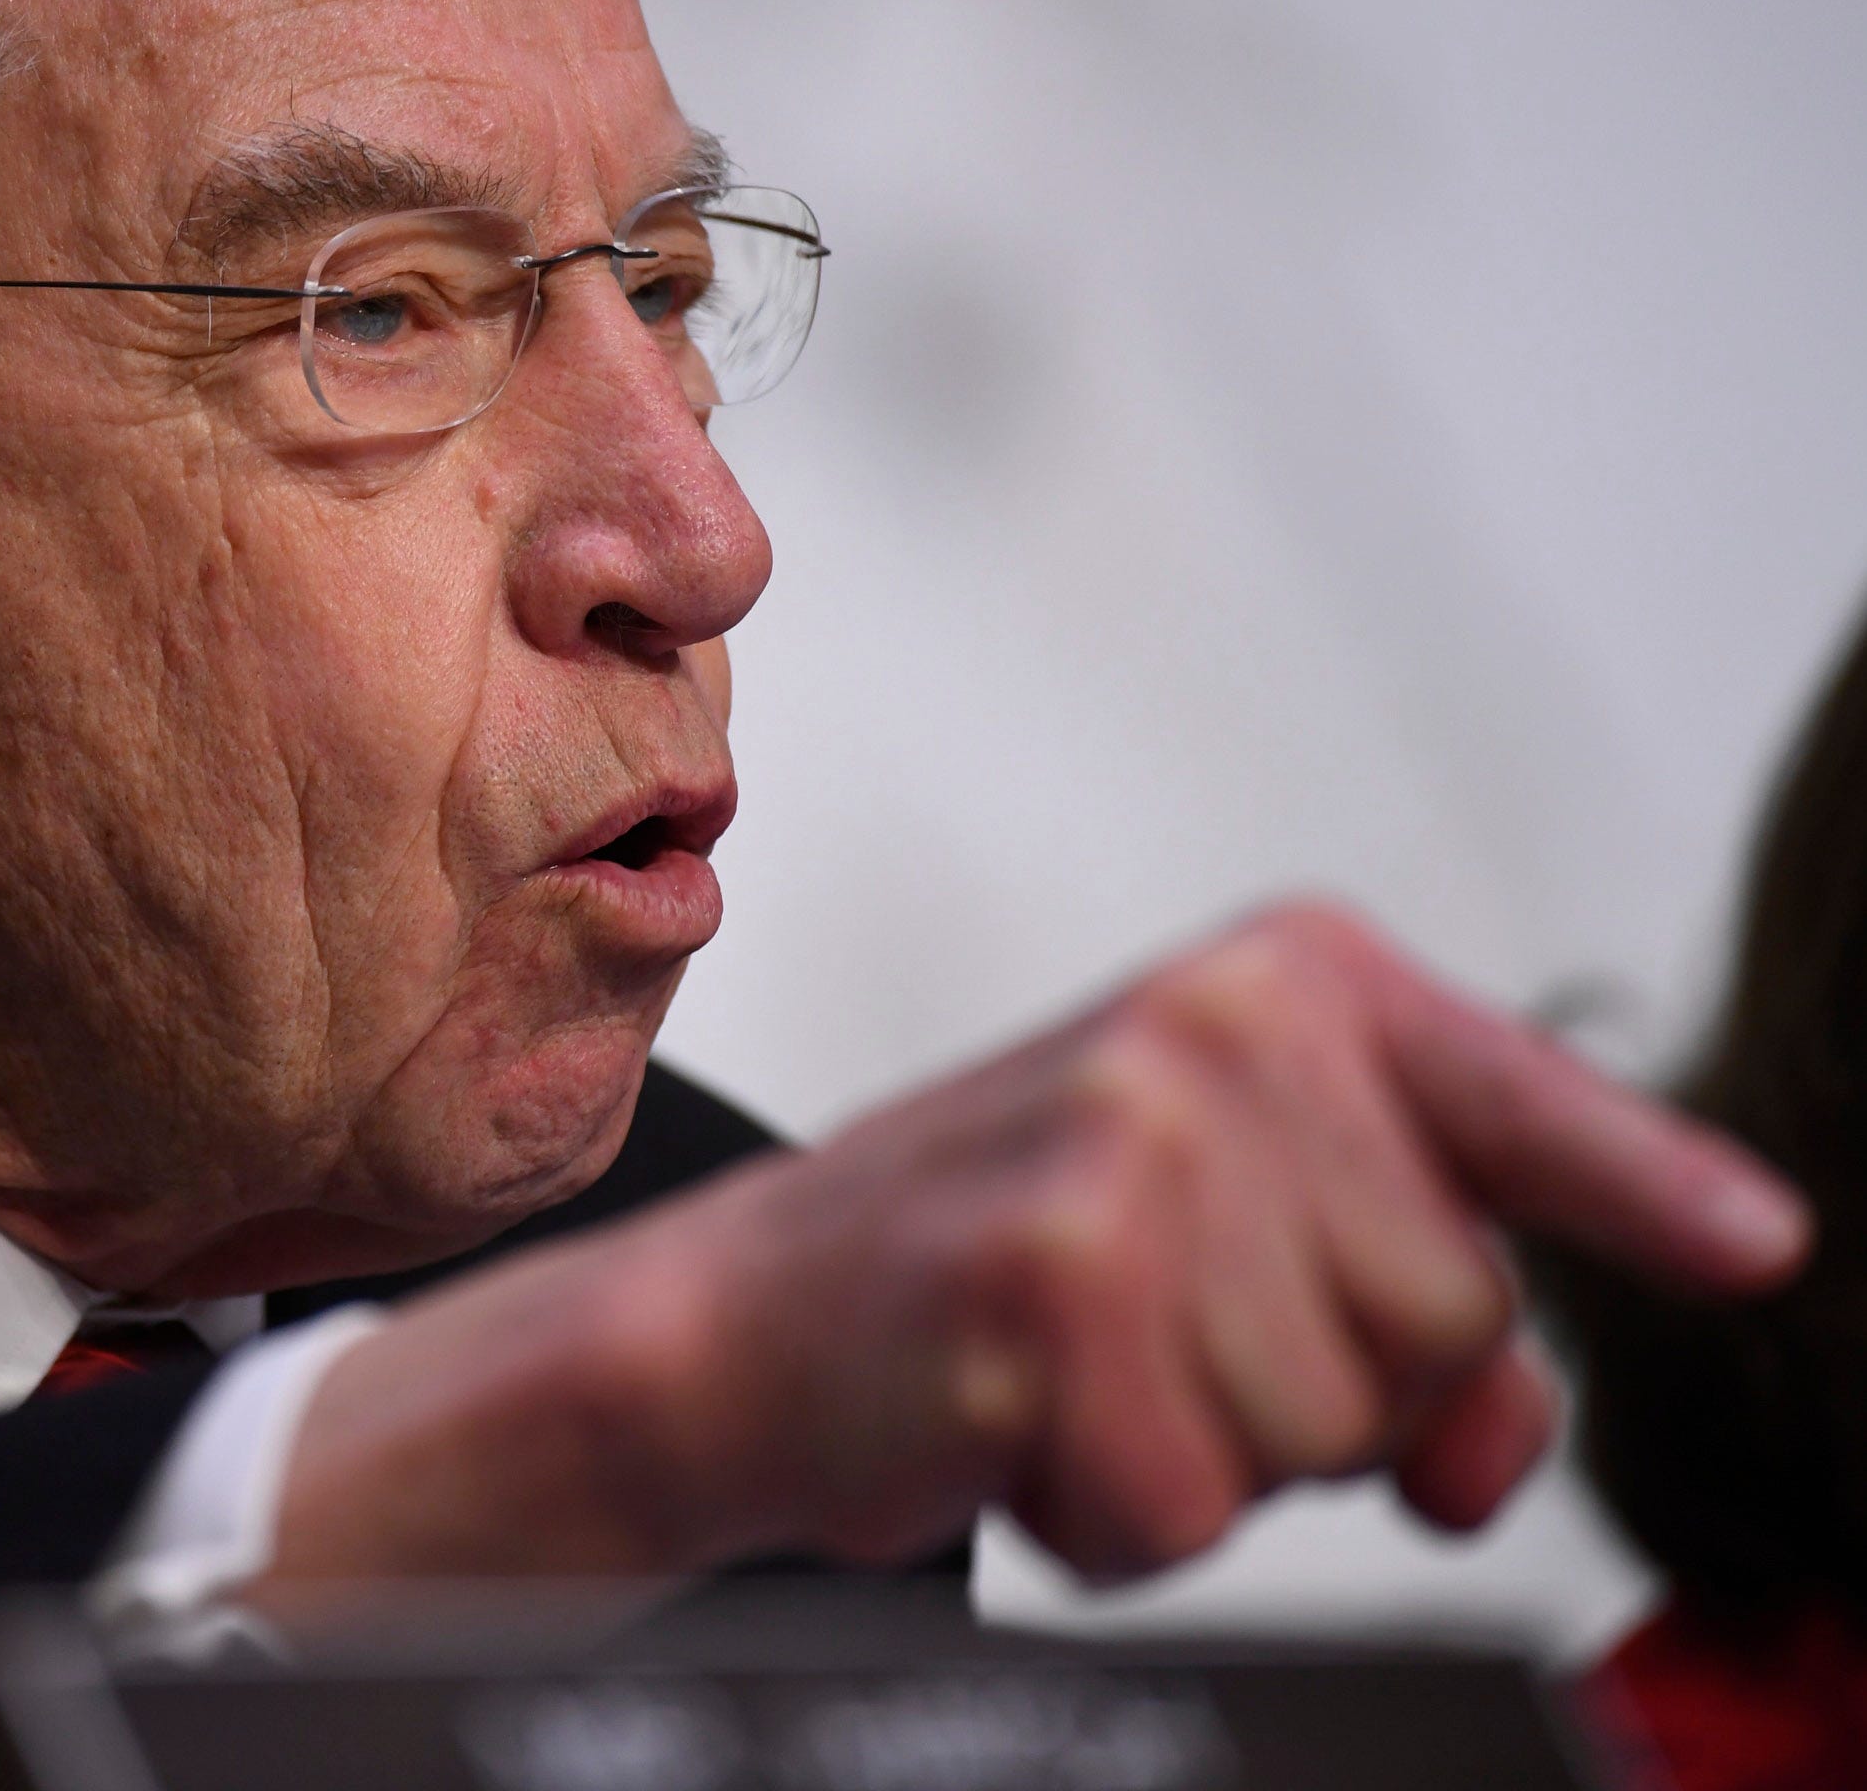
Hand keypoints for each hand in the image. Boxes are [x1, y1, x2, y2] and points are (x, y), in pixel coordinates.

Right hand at [265, 904, 1809, 1589]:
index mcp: (1272, 987)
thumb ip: (1406, 1309)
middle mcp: (1211, 1035)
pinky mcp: (1039, 1288)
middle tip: (1155, 1332)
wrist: (746, 1313)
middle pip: (1448, 1316)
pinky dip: (1114, 1514)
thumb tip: (1493, 1457)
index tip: (1755, 1248)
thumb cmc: (996, 1259)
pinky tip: (1017, 1426)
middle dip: (1321, 1382)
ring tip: (1073, 1370)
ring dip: (1211, 1451)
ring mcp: (1124, 1150)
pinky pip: (1192, 1502)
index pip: (1505, 1092)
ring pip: (1332, 1427)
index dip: (1637, 1184)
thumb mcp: (1224, 1229)